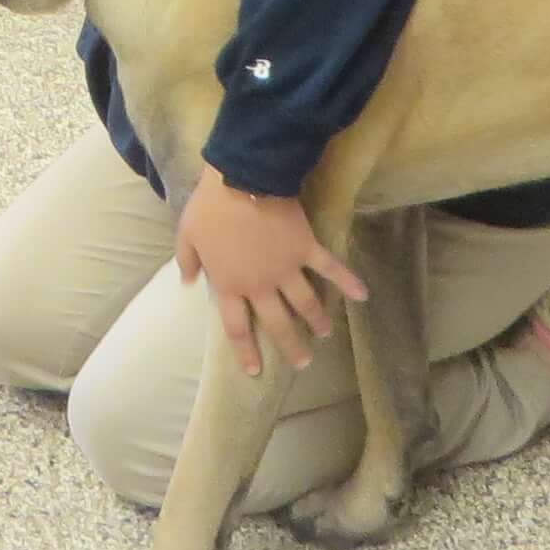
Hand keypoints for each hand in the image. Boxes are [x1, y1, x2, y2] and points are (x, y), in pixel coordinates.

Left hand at [172, 170, 363, 378]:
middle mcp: (261, 285)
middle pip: (277, 324)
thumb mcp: (186, 235)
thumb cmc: (210, 208)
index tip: (254, 370)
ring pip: (306, 303)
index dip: (246, 351)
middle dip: (290, 346)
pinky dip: (348, 282)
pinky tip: (363, 295)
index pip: (237, 327)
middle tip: (302, 363)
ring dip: (317, 321)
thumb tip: (189, 282)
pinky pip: (330, 269)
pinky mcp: (306, 249)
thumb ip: (187, 262)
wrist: (242, 179)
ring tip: (324, 334)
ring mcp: (286, 269)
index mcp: (230, 285)